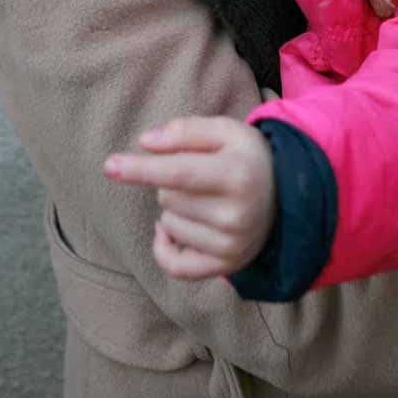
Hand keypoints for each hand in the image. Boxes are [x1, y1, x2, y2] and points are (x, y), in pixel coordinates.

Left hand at [104, 116, 275, 279]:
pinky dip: (164, 245)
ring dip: (175, 209)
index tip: (108, 165)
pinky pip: (174, 264)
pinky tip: (172, 229)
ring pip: (168, 224)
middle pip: (168, 196)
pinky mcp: (226, 267)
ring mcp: (231, 246)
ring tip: (204, 200)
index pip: (179, 173)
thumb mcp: (225, 131)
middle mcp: (236, 215)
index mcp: (238, 174)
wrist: (289, 197)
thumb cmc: (248, 157)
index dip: (141, 169)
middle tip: (202, 176)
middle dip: (171, 181)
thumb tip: (144, 143)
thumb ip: (185, 130)